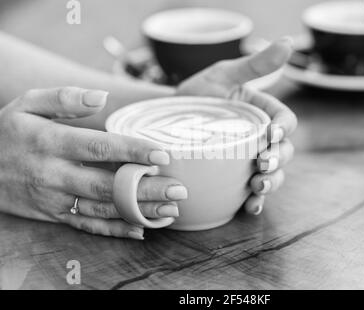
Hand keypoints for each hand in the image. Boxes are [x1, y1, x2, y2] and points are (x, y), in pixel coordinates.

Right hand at [0, 87, 186, 239]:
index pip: (99, 147)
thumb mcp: (26, 104)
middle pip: (108, 184)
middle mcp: (55, 174)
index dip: (132, 151)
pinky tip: (141, 229)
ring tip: (170, 211)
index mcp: (51, 142)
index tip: (162, 154)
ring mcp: (55, 199)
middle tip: (179, 189)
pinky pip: (87, 225)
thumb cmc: (7, 132)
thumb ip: (64, 98)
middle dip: (146, 188)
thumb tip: (101, 96)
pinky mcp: (54, 215)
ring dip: (138, 211)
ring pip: (103, 208)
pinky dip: (114, 230)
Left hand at [177, 38, 297, 213]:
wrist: (167, 117)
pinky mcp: (235, 177)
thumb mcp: (224, 75)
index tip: (270, 135)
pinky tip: (250, 206)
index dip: (284, 130)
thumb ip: (255, 64)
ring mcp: (249, 159)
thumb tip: (289, 42)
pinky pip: (252, 191)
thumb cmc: (198, 92)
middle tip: (261, 165)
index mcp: (263, 114)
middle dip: (278, 161)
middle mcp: (260, 139)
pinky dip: (255, 200)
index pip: (286, 122)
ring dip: (271, 183)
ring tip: (257, 187)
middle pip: (284, 152)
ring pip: (273, 174)